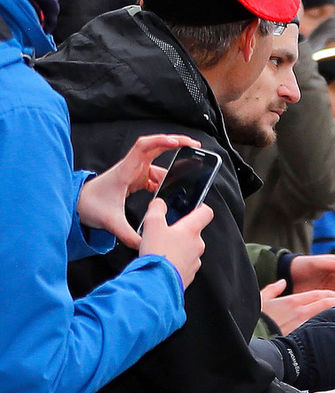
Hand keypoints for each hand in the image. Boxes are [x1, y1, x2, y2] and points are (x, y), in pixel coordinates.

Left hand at [78, 134, 202, 248]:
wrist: (78, 204)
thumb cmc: (90, 206)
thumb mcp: (111, 222)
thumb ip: (129, 236)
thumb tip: (145, 245)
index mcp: (126, 171)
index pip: (144, 147)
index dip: (162, 141)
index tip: (179, 142)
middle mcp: (131, 168)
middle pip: (155, 147)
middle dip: (175, 143)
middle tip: (194, 145)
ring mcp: (133, 172)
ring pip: (158, 164)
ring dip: (172, 169)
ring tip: (187, 176)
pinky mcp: (135, 179)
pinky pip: (155, 175)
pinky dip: (165, 181)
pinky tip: (170, 191)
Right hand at [138, 198, 211, 287]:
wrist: (158, 282)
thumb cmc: (158, 254)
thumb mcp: (152, 223)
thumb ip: (157, 208)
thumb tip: (160, 203)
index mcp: (191, 230)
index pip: (206, 212)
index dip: (199, 207)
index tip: (191, 207)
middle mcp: (198, 245)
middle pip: (193, 231)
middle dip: (179, 230)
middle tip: (163, 232)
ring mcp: (195, 260)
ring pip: (188, 247)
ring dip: (177, 246)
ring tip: (160, 248)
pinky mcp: (189, 272)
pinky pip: (184, 262)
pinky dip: (175, 259)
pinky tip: (163, 260)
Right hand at [259, 281, 334, 332]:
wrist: (254, 341)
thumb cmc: (256, 321)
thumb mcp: (261, 300)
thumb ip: (272, 289)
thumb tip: (282, 282)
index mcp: (292, 301)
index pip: (317, 294)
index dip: (328, 294)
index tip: (334, 295)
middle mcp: (302, 312)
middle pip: (326, 304)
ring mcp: (306, 326)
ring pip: (329, 316)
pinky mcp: (308, 339)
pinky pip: (325, 330)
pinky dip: (334, 327)